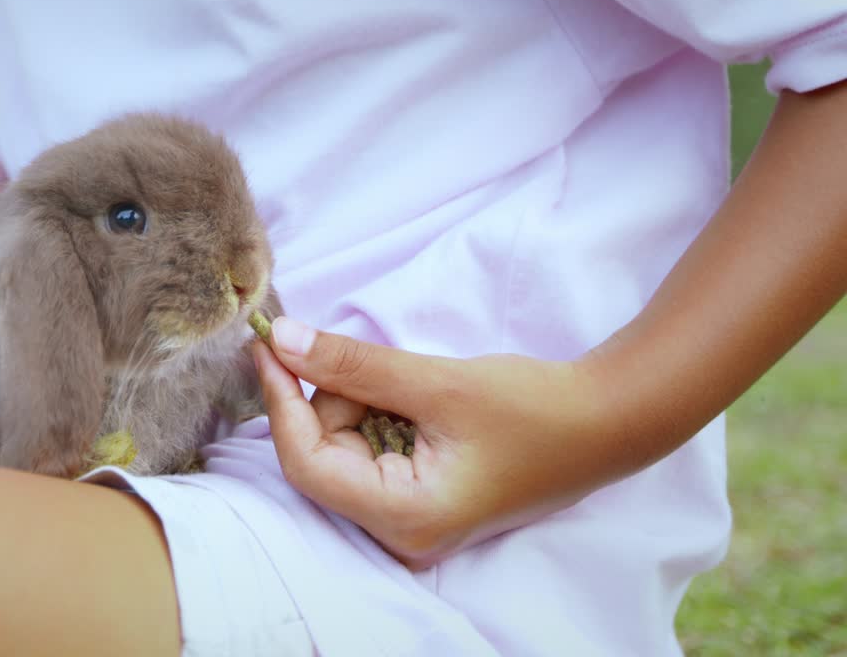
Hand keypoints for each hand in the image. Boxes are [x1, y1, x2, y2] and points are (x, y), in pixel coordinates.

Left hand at [253, 316, 618, 569]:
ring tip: (416, 386)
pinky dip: (377, 414)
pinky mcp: (419, 501)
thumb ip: (353, 364)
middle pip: (322, 455)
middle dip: (335, 397)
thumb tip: (281, 340)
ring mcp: (410, 522)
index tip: (267, 343)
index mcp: (404, 518)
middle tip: (380, 363)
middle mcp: (400, 534)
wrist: (607, 422)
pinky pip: (370, 452)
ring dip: (360, 403)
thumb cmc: (532, 408)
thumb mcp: (435, 381)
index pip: (306, 463)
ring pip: (343, 449)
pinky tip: (415, 401)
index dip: (280, 399)